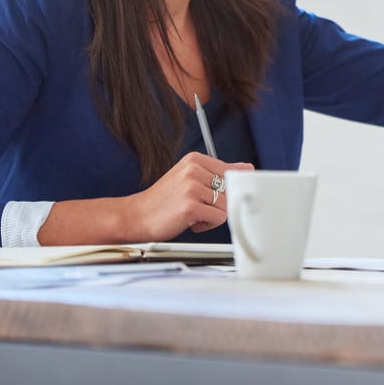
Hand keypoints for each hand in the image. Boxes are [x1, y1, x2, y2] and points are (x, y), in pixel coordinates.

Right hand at [123, 152, 254, 239]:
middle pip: (230, 190)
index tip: (213, 196)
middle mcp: (194, 169)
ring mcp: (192, 187)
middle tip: (197, 206)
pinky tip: (190, 221)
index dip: (224, 190)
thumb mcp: (191, 179)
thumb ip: (219, 172)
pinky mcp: (191, 206)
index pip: (230, 173)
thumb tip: (247, 167)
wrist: (136, 216)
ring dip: (212, 215)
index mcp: (196, 159)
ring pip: (226, 205)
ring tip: (192, 213)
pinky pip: (218, 218)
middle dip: (217, 203)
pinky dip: (207, 225)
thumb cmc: (164, 200)